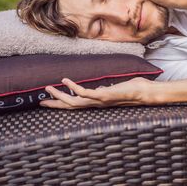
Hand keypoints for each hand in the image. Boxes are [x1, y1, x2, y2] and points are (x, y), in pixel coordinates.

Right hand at [39, 77, 155, 109]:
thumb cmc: (132, 90)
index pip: (76, 105)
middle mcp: (96, 104)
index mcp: (97, 103)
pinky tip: (65, 80)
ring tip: (48, 88)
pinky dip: (73, 87)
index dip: (62, 105)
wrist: (145, 93)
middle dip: (56, 104)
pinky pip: (85, 92)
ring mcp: (99, 101)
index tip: (49, 102)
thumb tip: (98, 89)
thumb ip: (105, 90)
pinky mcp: (104, 96)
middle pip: (71, 106)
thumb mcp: (114, 90)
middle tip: (41, 101)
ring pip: (74, 101)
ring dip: (60, 95)